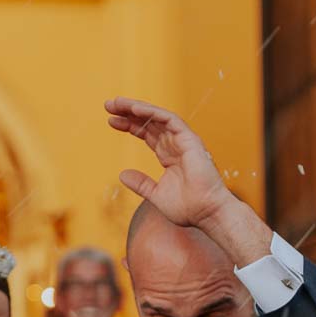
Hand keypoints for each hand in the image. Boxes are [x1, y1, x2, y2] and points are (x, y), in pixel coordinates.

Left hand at [105, 98, 227, 230]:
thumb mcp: (156, 195)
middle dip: (129, 112)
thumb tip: (122, 174)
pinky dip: (152, 112)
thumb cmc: (187, 208)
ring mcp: (183, 141)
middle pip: (150, 122)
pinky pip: (170, 120)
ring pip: (157, 117)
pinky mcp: (190, 140)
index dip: (130, 125)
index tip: (111, 121)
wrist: (206, 213)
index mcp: (169, 156)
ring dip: (137, 107)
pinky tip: (135, 109)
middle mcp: (176, 145)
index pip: (147, 134)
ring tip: (116, 103)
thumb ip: (141, 183)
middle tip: (108, 105)